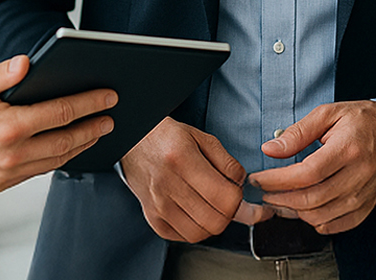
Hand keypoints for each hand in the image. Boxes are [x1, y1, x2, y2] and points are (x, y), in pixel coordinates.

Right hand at [0, 57, 116, 195]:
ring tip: (95, 132)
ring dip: (79, 147)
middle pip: (65, 141)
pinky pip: (37, 172)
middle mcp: (11, 155)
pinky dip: (56, 160)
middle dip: (92, 128)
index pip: (60, 113)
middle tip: (111, 118)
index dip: (89, 104)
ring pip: (55, 161)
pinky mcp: (0, 185)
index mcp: (8, 127)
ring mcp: (6, 174)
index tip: (108, 97)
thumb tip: (28, 63)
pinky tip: (66, 148)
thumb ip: (2, 72)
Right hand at [120, 117, 272, 241]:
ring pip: (200, 234)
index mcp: (183, 160)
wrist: (133, 143)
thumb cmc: (169, 138)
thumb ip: (226, 162)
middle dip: (230, 214)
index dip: (241, 199)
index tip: (242, 194)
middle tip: (229, 202)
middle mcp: (168, 185)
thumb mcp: (202, 138)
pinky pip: (183, 237)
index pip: (225, 197)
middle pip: (215, 221)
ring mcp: (158, 205)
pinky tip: (197, 213)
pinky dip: (196, 230)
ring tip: (213, 207)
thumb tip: (242, 184)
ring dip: (214, 224)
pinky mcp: (152, 218)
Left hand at [246, 101, 375, 234]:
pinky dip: (316, 222)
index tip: (258, 179)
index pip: (306, 173)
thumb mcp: (328, 114)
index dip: (277, 180)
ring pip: (321, 217)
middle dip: (280, 199)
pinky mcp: (366, 207)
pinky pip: (336, 225)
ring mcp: (364, 195)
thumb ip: (298, 132)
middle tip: (264, 192)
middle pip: (312, 199)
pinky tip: (304, 210)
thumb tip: (270, 149)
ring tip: (280, 199)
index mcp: (348, 148)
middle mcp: (358, 175)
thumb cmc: (362, 121)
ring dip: (294, 212)